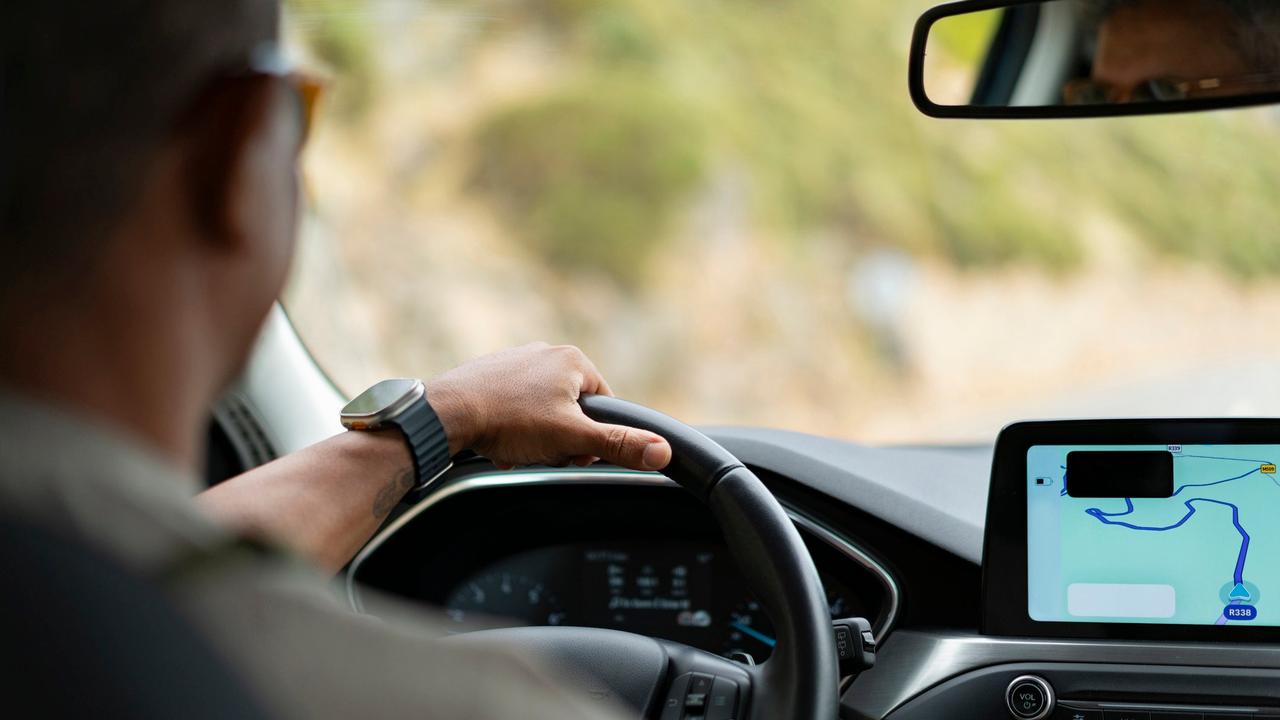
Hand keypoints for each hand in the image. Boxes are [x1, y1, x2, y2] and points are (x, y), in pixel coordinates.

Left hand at [425, 342, 672, 471]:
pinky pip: (514, 409)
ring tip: (515, 446)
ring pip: (542, 413)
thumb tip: (662, 451)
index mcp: (573, 360)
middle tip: (540, 450)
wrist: (445, 414)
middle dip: (559, 439)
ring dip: (534, 437)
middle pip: (572, 410)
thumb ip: (618, 444)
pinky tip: (497, 440)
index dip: (592, 437)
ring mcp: (515, 361)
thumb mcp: (571, 439)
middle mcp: (546, 352)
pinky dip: (510, 429)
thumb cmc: (508, 420)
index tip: (572, 450)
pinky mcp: (490, 374)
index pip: (604, 406)